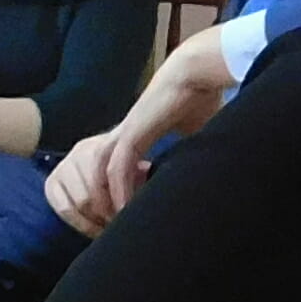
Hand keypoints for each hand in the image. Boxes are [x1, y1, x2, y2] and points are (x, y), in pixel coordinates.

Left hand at [45, 26, 234, 237]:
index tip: (127, 217)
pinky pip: (117, 167)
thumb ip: (190, 154)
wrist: (196, 72)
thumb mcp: (195, 134)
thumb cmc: (200, 98)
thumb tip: (204, 174)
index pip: (112, 169)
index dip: (115, 194)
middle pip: (96, 173)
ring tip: (117, 224)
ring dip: (105, 199)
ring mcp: (125, 132)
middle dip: (100, 202)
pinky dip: (118, 190)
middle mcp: (123, 135)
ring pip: (99, 172)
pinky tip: (125, 208)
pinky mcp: (133, 131)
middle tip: (113, 228)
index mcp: (134, 135)